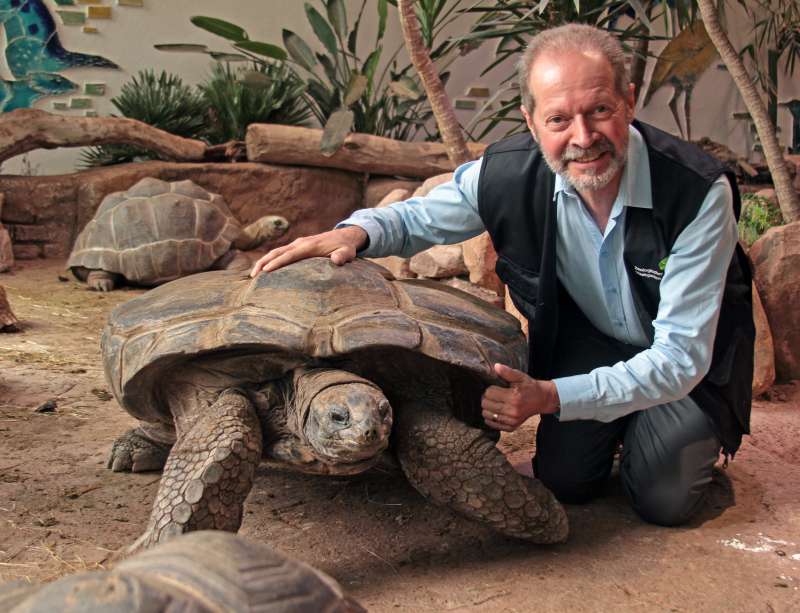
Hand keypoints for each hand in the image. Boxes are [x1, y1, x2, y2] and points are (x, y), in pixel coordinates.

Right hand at [249, 226, 367, 275]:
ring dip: (264, 261)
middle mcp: (300, 243)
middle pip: (277, 252)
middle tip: (253, 276)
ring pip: (276, 252)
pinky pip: (281, 253)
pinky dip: (271, 259)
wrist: (345, 236)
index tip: (266, 271)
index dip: (278, 263)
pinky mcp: (297, 247)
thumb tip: (337, 260)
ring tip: (254, 275)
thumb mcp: (348, 252)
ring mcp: (298, 244)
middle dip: (264, 262)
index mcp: (310, 246)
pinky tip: (265, 270)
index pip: (290, 255)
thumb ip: (343, 256)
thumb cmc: (346, 247)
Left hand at [481, 363, 559, 431]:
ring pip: (487, 415)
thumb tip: (496, 366)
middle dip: (486, 398)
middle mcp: (512, 410)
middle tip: (491, 395)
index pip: (489, 393)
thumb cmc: (529, 387)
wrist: (541, 400)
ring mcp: (512, 420)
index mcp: (513, 396)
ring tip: (493, 403)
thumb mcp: (520, 376)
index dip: (489, 389)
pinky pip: (492, 424)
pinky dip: (490, 418)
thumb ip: (507, 372)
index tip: (494, 388)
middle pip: (486, 404)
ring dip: (487, 408)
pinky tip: (495, 411)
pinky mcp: (511, 427)